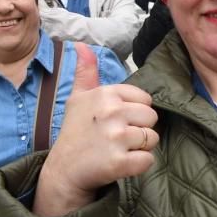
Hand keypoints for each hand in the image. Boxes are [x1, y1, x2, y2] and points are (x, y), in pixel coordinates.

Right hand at [33, 43, 158, 216]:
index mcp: (106, 94)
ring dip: (139, 148)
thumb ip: (86, 72)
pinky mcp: (119, 162)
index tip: (115, 121)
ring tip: (116, 150)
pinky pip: (148, 160)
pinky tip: (120, 164)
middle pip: (152, 118)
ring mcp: (115, 137)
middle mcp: (111, 112)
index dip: (135, 113)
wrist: (63, 171)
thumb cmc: (76, 132)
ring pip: (153, 139)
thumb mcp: (78, 98)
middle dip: (140, 130)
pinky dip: (138, 165)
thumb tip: (80, 45)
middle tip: (116, 138)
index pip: (146, 100)